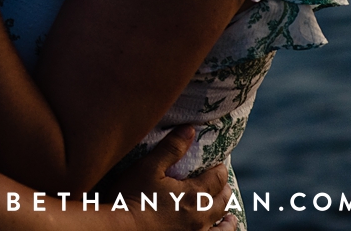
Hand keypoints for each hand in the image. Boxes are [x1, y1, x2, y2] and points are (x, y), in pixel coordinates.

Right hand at [117, 126, 235, 230]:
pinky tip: (221, 229)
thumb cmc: (132, 195)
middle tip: (221, 182)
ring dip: (226, 214)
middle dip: (224, 189)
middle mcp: (201, 215)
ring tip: (229, 213)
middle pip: (222, 200)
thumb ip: (171, 148)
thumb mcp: (148, 166)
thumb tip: (190, 129)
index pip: (216, 178)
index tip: (218, 163)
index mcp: (194, 194)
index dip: (219, 169)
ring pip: (222, 225)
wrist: (121, 228)